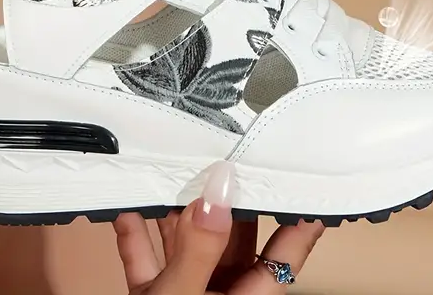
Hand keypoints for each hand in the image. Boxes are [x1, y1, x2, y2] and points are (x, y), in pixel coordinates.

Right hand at [113, 162, 324, 293]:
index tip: (306, 173)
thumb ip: (200, 246)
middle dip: (224, 196)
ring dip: (174, 209)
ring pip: (188, 242)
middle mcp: (223, 294)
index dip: (300, 213)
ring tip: (173, 168)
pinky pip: (148, 260)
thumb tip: (220, 188)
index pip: (287, 250)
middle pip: (233, 236)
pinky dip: (136, 235)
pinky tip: (126, 208)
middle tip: (224, 152)